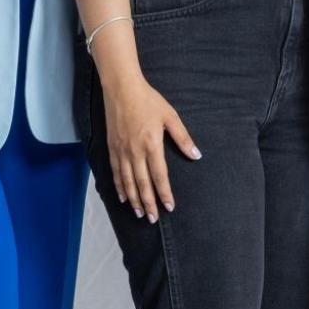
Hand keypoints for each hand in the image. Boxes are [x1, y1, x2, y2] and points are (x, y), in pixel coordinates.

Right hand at [102, 71, 199, 220]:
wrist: (121, 89)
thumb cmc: (149, 101)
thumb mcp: (170, 117)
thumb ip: (183, 138)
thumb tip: (196, 155)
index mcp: (152, 145)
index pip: (159, 176)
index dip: (164, 193)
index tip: (169, 207)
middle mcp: (135, 151)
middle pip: (142, 184)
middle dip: (148, 203)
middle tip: (153, 219)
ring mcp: (121, 151)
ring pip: (127, 182)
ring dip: (134, 199)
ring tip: (139, 214)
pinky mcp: (112, 148)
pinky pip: (115, 172)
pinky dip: (119, 187)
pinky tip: (123, 197)